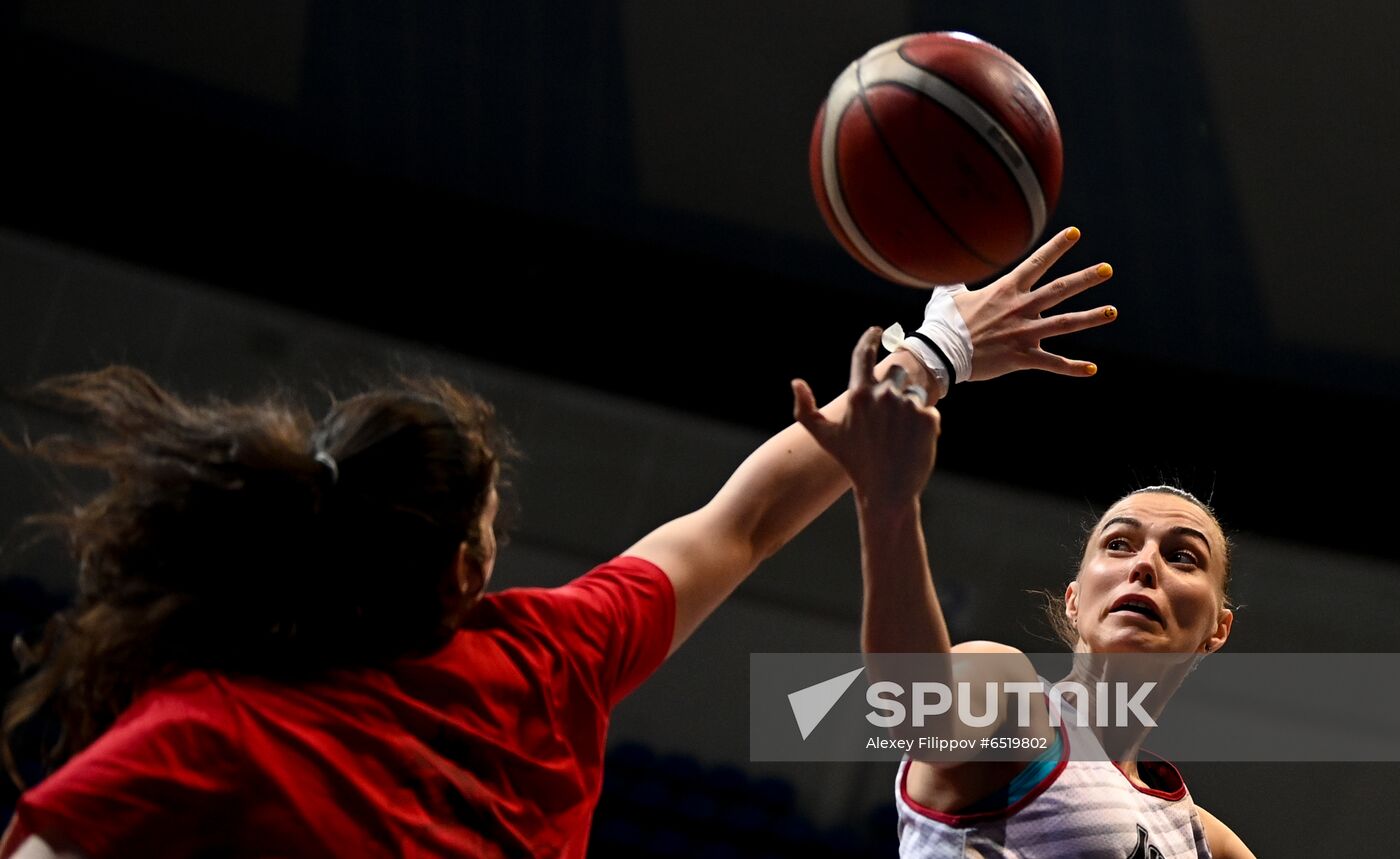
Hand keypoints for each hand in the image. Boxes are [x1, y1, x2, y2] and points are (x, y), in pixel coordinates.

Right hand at [791, 327, 940, 505]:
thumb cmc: (854, 462)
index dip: (870, 338)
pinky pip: (928, 409)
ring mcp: (908, 405)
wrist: (887, 491)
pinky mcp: (929, 417)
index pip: (864, 355)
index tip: (877, 330)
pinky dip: (923, 423)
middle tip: (887, 420)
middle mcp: (884, 394)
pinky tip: (912, 442)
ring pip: (914, 392)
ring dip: (909, 407)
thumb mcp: (825, 436)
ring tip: (899, 435)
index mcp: (858, 394)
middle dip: (893, 389)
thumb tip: (796, 381)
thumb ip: (804, 410)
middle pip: (895, 373)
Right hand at [954, 227, 1116, 380]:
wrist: (941, 353)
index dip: (1057, 247)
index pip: (1036, 263)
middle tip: (1108, 269)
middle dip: (1086, 278)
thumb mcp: (947, 297)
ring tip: (1112, 312)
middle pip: (1060, 289)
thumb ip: (954, 286)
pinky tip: (1092, 369)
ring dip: (1091, 317)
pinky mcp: (1022, 357)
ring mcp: (1023, 333)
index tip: (1075, 233)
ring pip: (1064, 323)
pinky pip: (1052, 363)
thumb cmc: (943, 324)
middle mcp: (1020, 308)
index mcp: (1006, 290)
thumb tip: (948, 280)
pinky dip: (1072, 367)